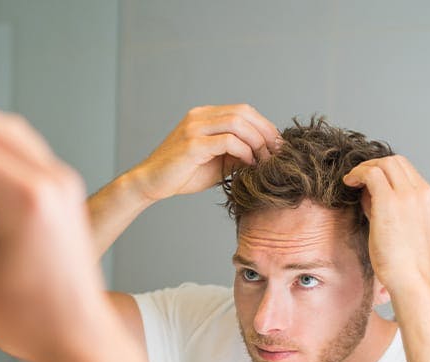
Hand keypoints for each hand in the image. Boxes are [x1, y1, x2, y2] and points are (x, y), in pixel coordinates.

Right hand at [130, 104, 281, 202]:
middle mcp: (200, 116)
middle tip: (278, 152)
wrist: (151, 183)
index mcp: (205, 115)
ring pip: (237, 123)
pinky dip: (243, 151)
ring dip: (257, 141)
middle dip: (266, 131)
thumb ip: (236, 155)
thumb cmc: (182, 174)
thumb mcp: (216, 163)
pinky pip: (227, 141)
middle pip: (244, 112)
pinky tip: (249, 164)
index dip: (264, 126)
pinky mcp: (192, 144)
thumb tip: (262, 156)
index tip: (277, 146)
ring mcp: (195, 128)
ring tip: (265, 160)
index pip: (243, 111)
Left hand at [343, 156, 429, 297]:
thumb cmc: (405, 264)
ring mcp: (409, 195)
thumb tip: (369, 195)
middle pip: (398, 162)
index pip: (408, 172)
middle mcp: (424, 193)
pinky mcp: (391, 201)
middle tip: (358, 178)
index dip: (387, 173)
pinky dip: (358, 173)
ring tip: (351, 180)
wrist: (411, 280)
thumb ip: (391, 209)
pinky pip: (372, 174)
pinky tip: (348, 182)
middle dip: (375, 165)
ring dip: (365, 168)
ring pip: (385, 163)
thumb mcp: (404, 230)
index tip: (370, 183)